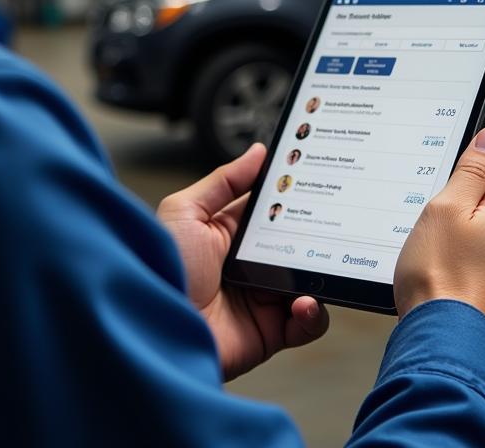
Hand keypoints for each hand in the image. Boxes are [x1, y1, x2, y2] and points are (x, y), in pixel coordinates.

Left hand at [158, 143, 329, 380]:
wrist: (154, 330)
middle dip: (315, 233)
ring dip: (319, 274)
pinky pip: (305, 323)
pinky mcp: (269, 331)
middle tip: (330, 223)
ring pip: (308, 281)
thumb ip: (223, 181)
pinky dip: (313, 314)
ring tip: (315, 268)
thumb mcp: (185, 212)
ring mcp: (260, 297)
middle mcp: (247, 264)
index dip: (292, 197)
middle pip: (295, 243)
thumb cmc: (159, 268)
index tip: (316, 180)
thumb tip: (258, 153)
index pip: (270, 210)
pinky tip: (302, 303)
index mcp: (228, 233)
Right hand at [393, 127, 484, 350]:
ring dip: (468, 247)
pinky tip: (448, 287)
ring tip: (437, 263)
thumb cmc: (440, 281)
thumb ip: (471, 170)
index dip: (465, 173)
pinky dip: (470, 277)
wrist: (447, 350)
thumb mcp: (444, 208)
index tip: (444, 187)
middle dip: (464, 213)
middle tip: (433, 229)